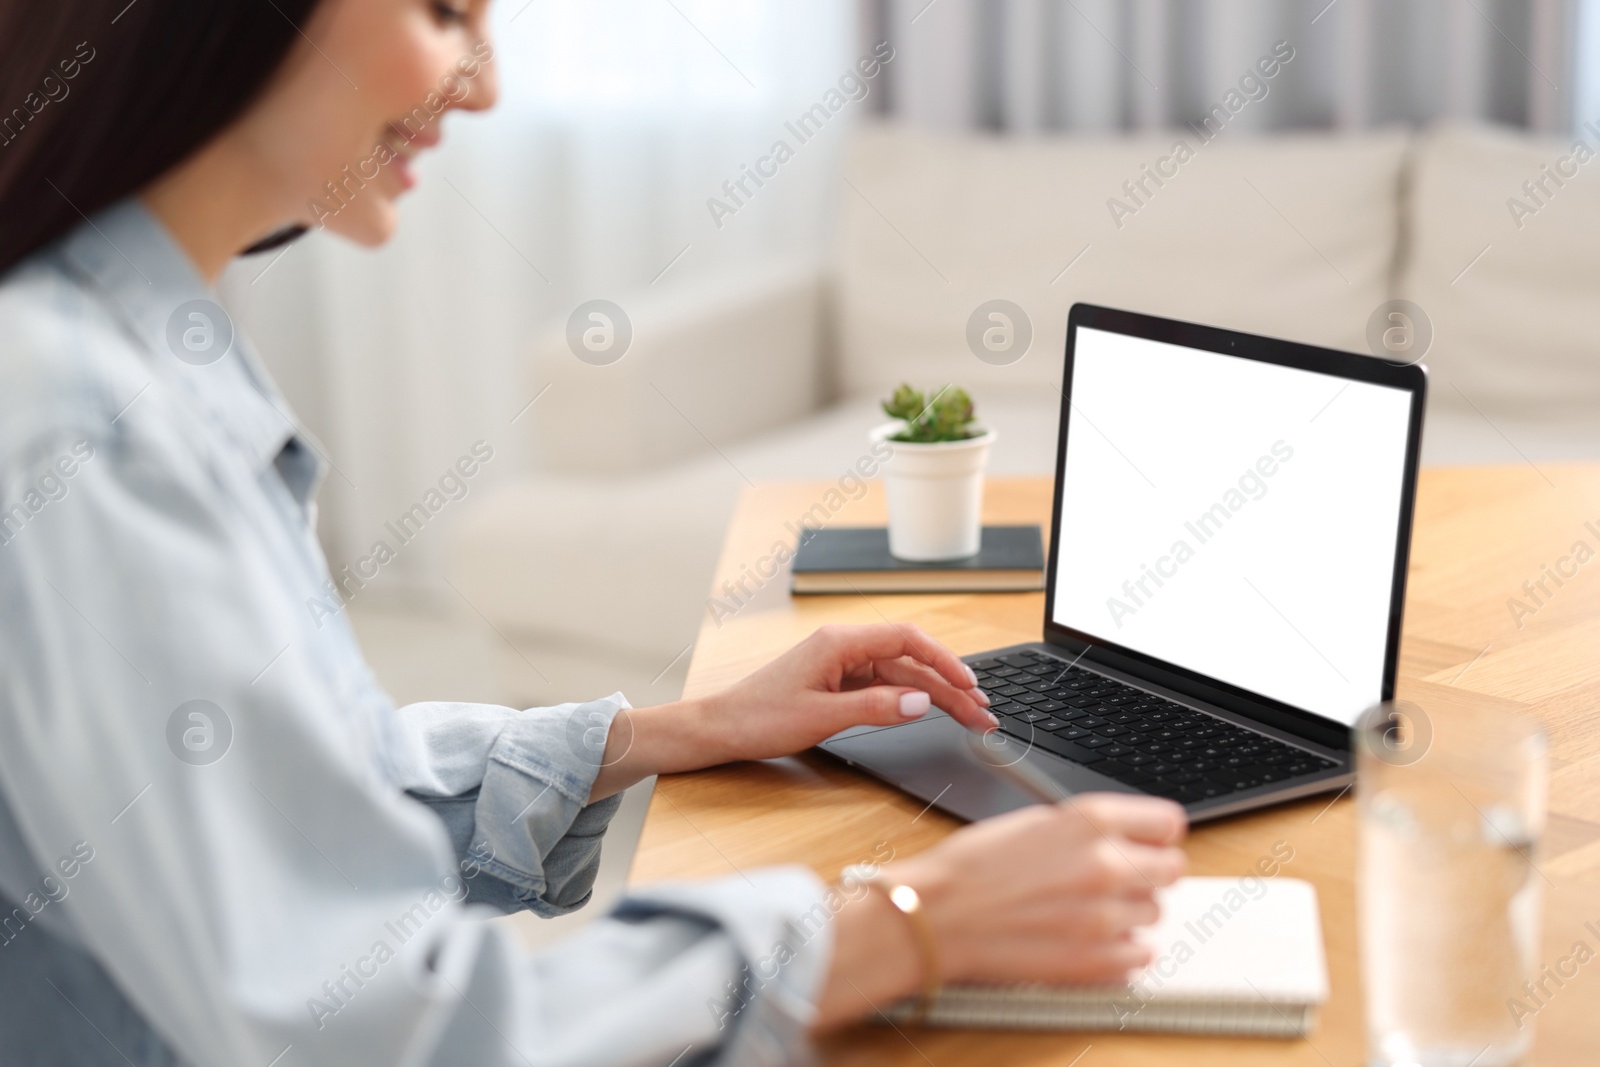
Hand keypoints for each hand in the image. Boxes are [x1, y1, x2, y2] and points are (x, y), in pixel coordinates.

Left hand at [695, 622, 995, 763]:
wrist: (721, 728)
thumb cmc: (759, 718)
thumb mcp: (821, 717)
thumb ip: (875, 707)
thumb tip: (920, 701)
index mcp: (839, 642)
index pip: (907, 639)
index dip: (944, 661)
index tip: (970, 685)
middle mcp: (843, 646)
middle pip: (910, 659)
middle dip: (949, 684)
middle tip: (982, 712)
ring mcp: (841, 664)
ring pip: (901, 674)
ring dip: (935, 694)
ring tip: (968, 716)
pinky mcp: (838, 682)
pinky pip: (884, 685)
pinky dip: (910, 698)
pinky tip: (930, 709)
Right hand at [814, 793, 1187, 1028]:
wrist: (938, 916)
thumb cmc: (970, 868)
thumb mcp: (1032, 822)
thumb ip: (1085, 829)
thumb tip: (1122, 837)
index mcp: (1090, 820)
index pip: (1169, 823)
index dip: (1157, 834)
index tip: (1149, 842)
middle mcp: (1107, 864)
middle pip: (1171, 869)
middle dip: (1148, 872)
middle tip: (1118, 878)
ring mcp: (1106, 916)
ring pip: (1153, 913)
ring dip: (1128, 912)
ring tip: (1085, 910)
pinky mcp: (1099, 961)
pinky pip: (1140, 954)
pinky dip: (1120, 949)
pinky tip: (1086, 938)